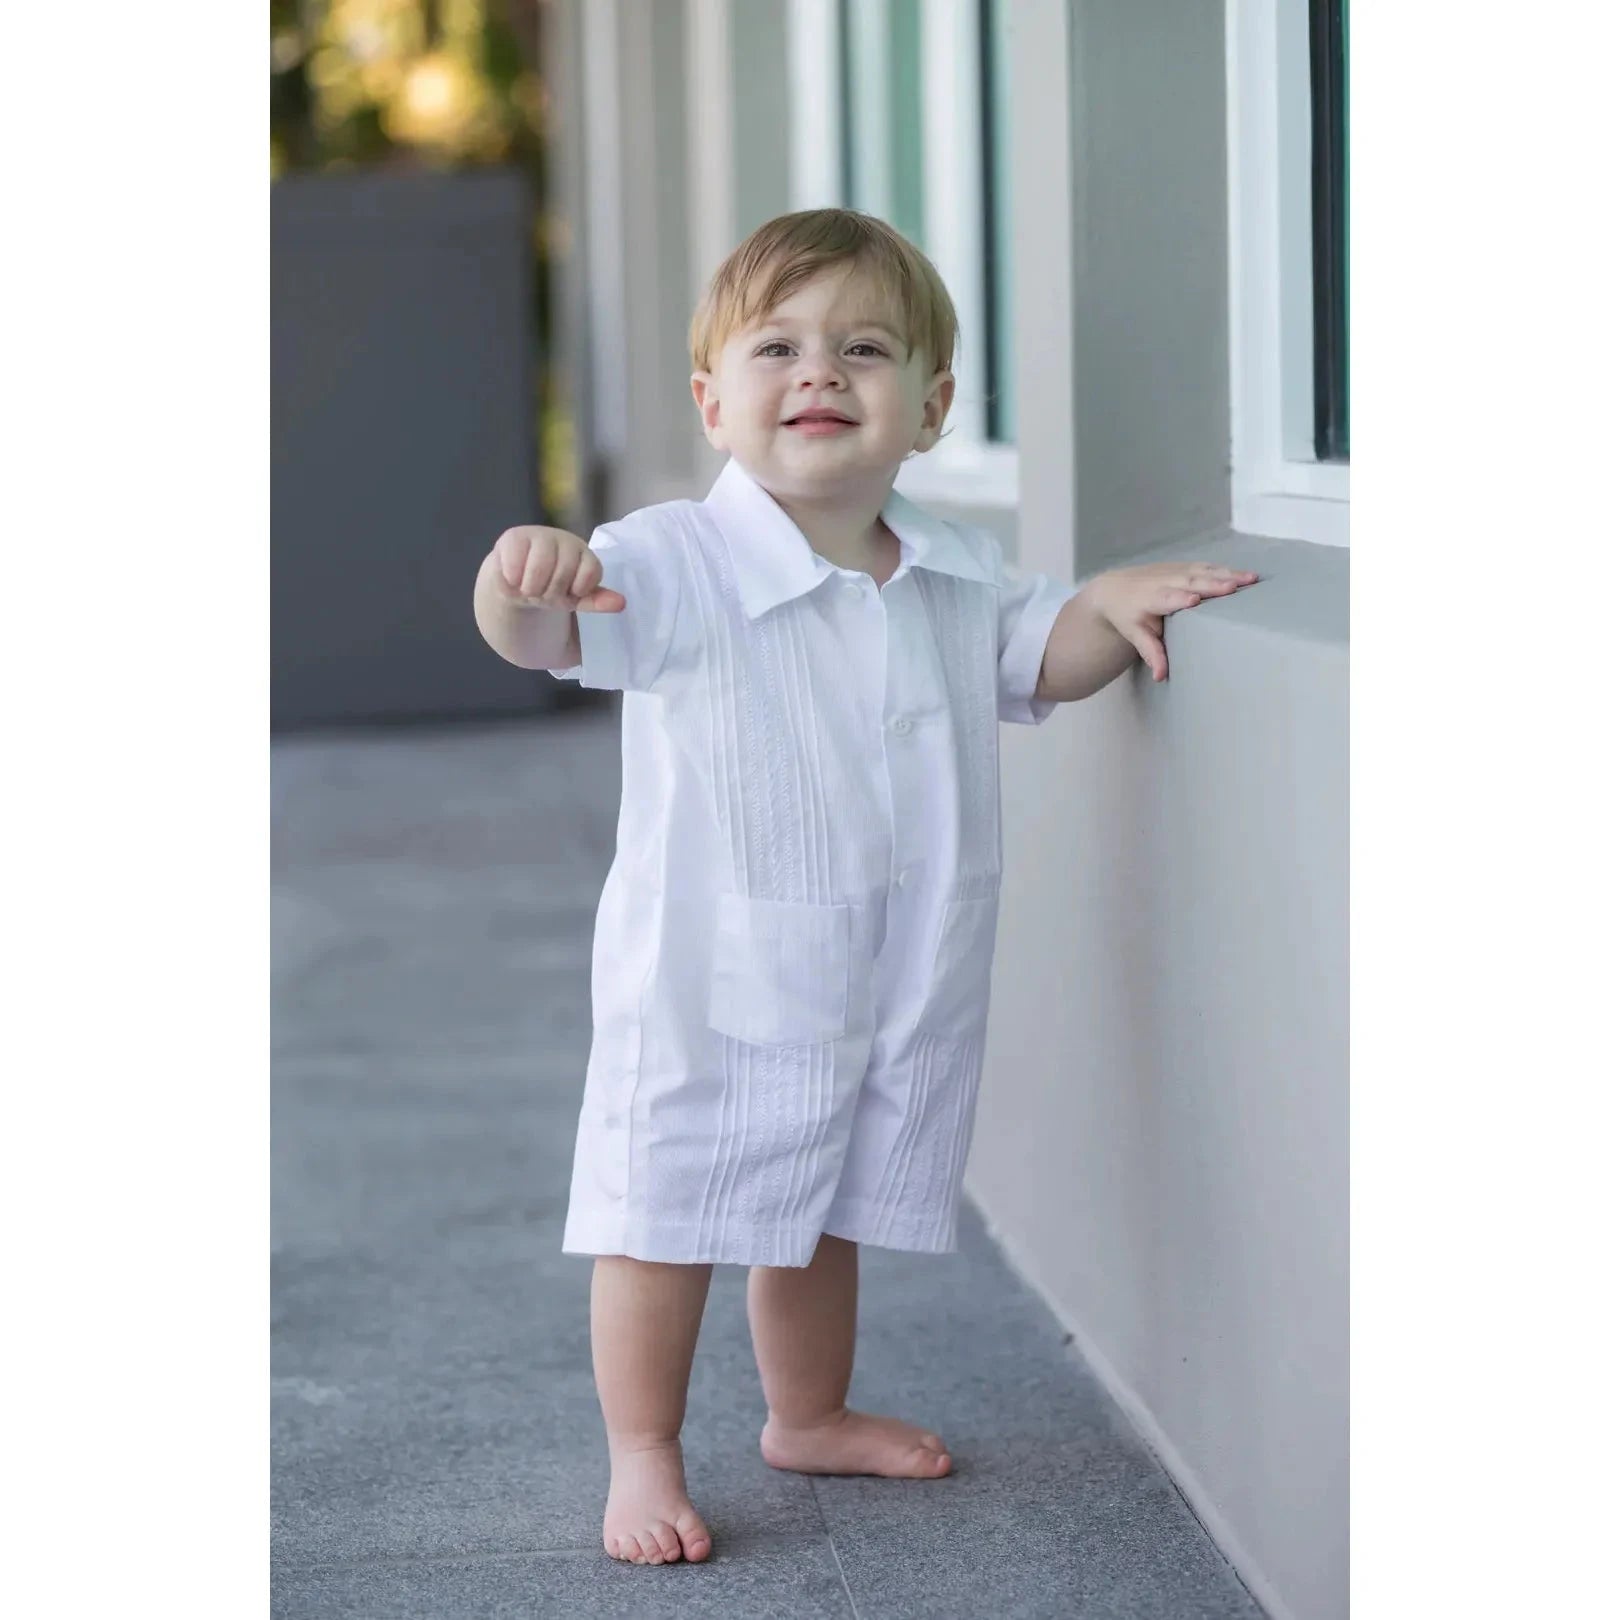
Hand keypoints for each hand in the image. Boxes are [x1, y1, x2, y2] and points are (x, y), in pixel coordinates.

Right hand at [489, 526, 626, 612]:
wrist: (516, 582)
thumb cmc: (550, 587)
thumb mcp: (574, 598)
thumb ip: (596, 600)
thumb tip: (621, 604)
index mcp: (584, 553)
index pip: (591, 572)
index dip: (577, 590)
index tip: (569, 593)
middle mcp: (564, 540)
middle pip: (563, 571)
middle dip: (550, 592)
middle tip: (543, 593)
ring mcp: (539, 535)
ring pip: (540, 568)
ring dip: (532, 588)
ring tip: (528, 589)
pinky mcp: (514, 537)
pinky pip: (516, 564)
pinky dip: (514, 580)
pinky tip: (514, 579)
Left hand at [1080, 562, 1259, 681]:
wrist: (1115, 587)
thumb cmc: (1127, 615)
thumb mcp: (1135, 634)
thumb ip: (1151, 652)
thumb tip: (1161, 676)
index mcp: (1152, 598)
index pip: (1168, 597)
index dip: (1180, 598)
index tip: (1194, 600)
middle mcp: (1166, 580)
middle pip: (1192, 581)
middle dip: (1214, 584)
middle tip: (1236, 587)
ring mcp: (1176, 570)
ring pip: (1204, 571)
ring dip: (1228, 574)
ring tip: (1252, 578)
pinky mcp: (1184, 566)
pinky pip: (1206, 567)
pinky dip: (1225, 570)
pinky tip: (1244, 574)